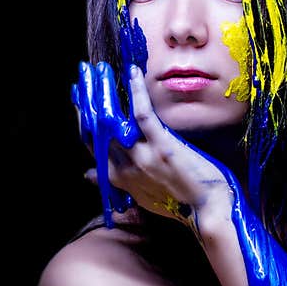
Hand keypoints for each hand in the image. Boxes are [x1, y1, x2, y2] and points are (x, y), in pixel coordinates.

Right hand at [73, 61, 231, 228]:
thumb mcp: (140, 198)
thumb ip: (116, 183)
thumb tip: (87, 175)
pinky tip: (133, 73)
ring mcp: (142, 156)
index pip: (93, 148)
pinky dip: (136, 92)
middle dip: (88, 105)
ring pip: (114, 121)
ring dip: (105, 95)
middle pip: (98, 132)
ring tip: (100, 73)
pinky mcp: (162, 146)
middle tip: (83, 81)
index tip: (79, 105)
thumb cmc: (178, 204)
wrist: (207, 212)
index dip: (83, 125)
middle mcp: (125, 167)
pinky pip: (143, 115)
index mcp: (119, 178)